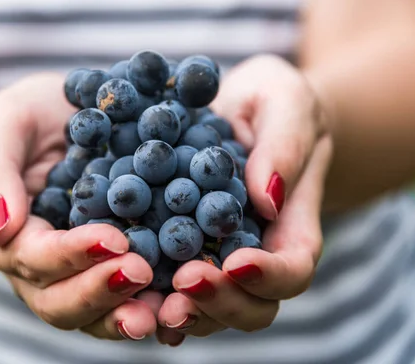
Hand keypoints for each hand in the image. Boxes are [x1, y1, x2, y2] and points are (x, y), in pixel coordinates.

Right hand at [0, 74, 157, 340]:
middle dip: (100, 292)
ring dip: (126, 314)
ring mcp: (77, 271)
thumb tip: (0, 230)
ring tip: (166, 308)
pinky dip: (154, 303)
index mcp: (7, 235)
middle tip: (141, 273)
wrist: (64, 118)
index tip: (114, 240)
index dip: (70, 254)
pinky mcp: (115, 264)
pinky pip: (129, 296)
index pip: (33, 258)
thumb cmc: (29, 117)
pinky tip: (182, 301)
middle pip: (59, 302)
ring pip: (94, 313)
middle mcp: (40, 266)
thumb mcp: (5, 123)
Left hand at [157, 55, 332, 340]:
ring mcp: (217, 258)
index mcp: (291, 224)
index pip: (293, 268)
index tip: (235, 263)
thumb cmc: (272, 102)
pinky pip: (167, 284)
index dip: (269, 276)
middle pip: (254, 306)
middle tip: (183, 283)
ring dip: (183, 311)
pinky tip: (121, 284)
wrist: (237, 108)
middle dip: (220, 302)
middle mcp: (256, 254)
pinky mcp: (178, 250)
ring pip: (209, 308)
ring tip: (149, 299)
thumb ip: (284, 145)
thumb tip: (268, 200)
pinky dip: (149, 295)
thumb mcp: (284, 102)